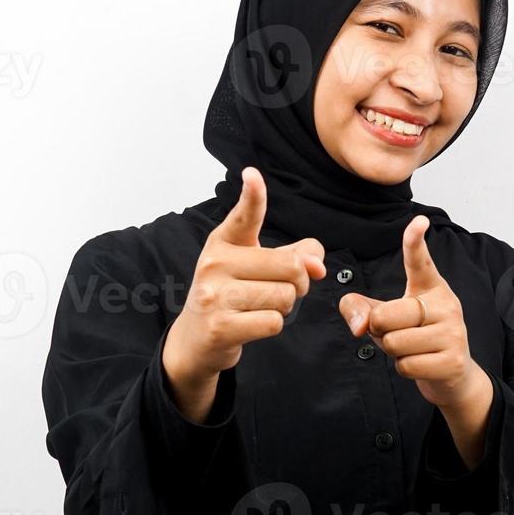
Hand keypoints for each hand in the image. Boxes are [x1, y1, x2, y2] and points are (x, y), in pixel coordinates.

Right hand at [164, 167, 325, 412]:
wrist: (195, 339)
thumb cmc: (232, 296)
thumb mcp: (256, 268)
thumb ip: (294, 255)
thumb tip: (318, 264)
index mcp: (224, 242)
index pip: (244, 216)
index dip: (252, 196)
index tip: (253, 175)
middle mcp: (215, 263)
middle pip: (290, 267)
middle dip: (298, 283)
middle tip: (279, 289)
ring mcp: (215, 295)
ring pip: (285, 297)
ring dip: (283, 307)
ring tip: (258, 307)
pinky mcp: (221, 327)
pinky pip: (274, 322)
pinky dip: (272, 325)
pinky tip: (252, 324)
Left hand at [336, 214, 487, 410]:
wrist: (454, 375)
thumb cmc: (417, 339)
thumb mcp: (387, 318)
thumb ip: (360, 310)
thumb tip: (358, 324)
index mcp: (431, 288)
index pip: (420, 262)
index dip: (415, 242)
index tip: (418, 221)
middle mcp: (446, 304)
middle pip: (387, 315)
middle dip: (379, 330)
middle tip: (397, 333)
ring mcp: (453, 332)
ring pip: (395, 342)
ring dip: (393, 352)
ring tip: (411, 349)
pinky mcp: (452, 360)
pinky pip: (406, 365)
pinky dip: (404, 368)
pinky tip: (420, 363)